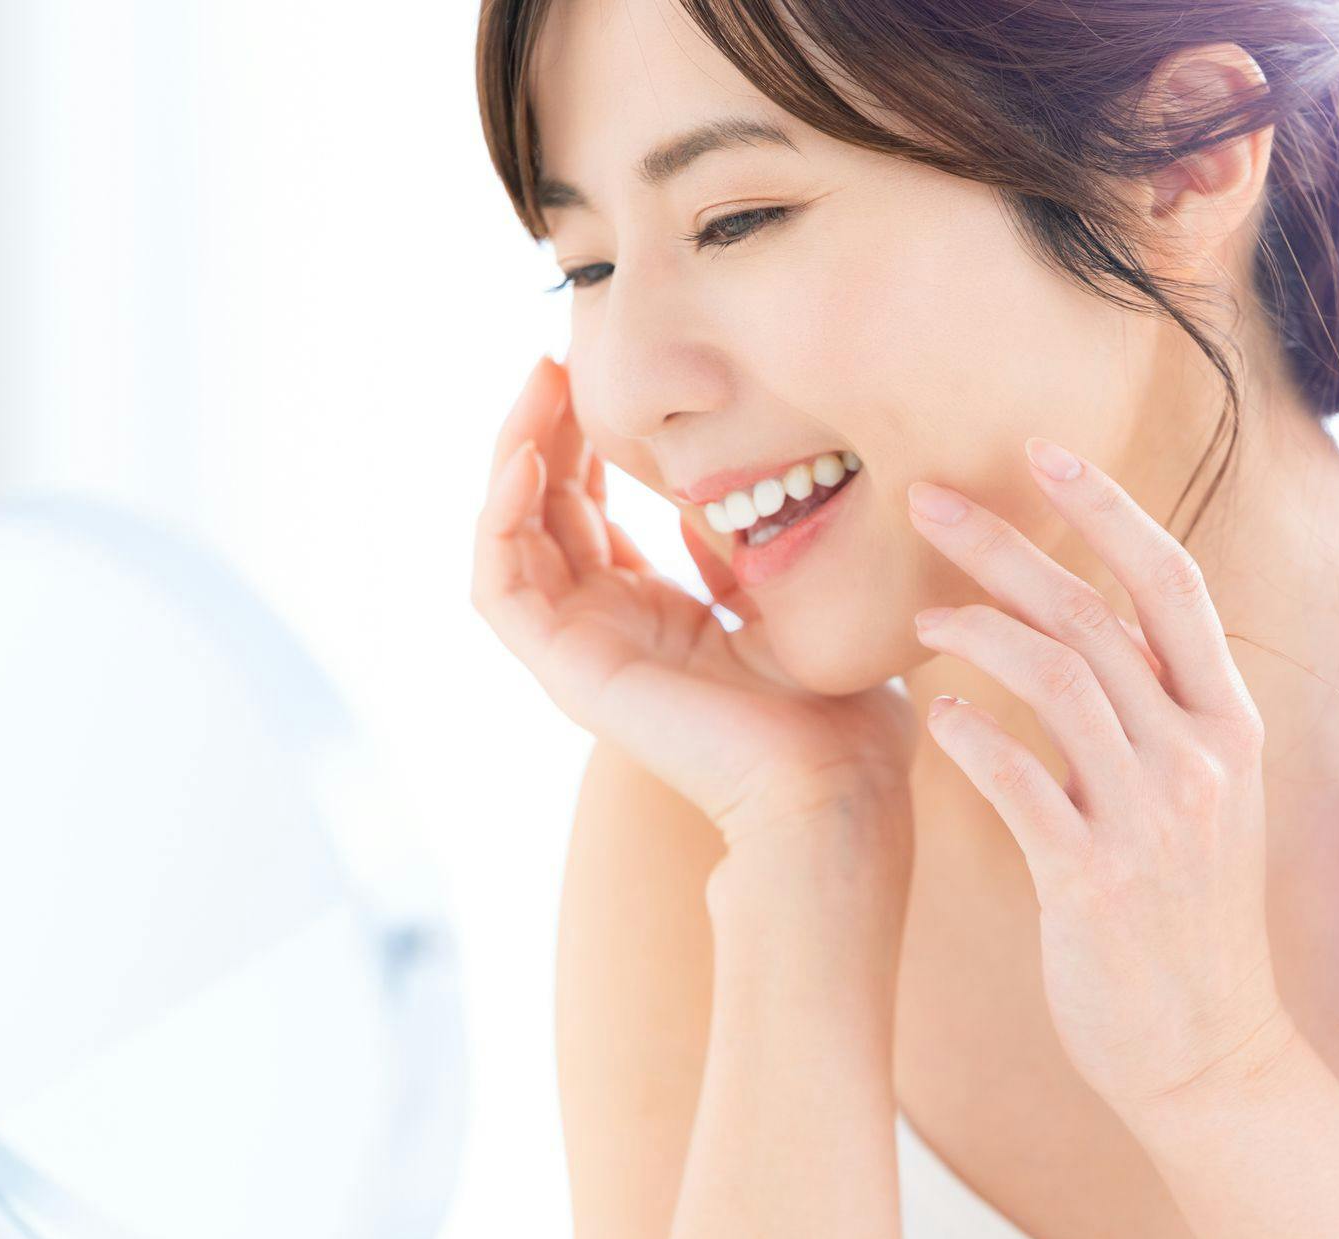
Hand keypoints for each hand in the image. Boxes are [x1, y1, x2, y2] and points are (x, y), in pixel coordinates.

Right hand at [470, 356, 917, 921]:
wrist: (834, 786)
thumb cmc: (837, 713)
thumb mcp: (790, 599)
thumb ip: (740, 546)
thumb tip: (715, 492)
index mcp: (658, 615)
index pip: (595, 510)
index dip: (588, 440)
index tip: (602, 374)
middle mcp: (608, 629)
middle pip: (546, 510)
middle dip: (549, 428)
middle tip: (561, 353)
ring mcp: (582, 651)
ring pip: (511, 537)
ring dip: (515, 454)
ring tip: (539, 381)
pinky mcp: (569, 671)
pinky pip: (501, 585)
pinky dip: (500, 517)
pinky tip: (525, 453)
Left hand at [906, 436, 1287, 1124]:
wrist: (1207, 1050)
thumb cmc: (1184, 917)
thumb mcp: (1203, 798)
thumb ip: (1156, 713)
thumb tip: (1080, 629)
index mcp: (1229, 725)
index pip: (1172, 583)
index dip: (1107, 508)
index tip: (1040, 452)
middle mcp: (1199, 756)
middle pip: (1095, 613)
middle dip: (1005, 545)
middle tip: (923, 500)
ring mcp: (1151, 817)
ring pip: (1057, 679)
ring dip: (976, 631)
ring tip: (918, 619)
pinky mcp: (1092, 878)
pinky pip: (1019, 781)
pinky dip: (970, 735)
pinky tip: (932, 712)